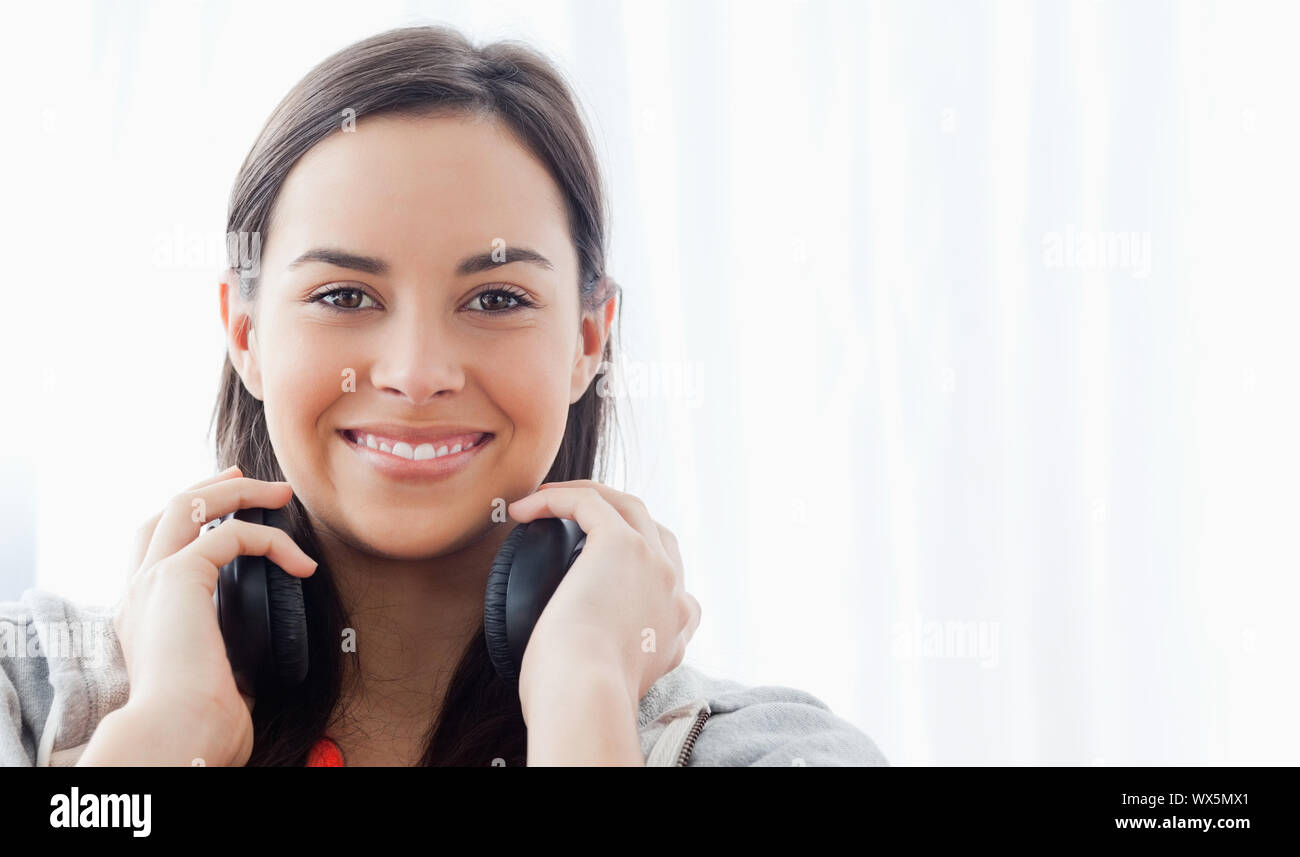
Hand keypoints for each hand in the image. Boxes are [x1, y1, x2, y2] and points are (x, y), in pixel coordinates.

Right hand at [103, 466, 316, 765]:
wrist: (177, 736)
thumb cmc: (198, 724)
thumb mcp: (217, 678)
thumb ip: (230, 655)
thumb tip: (257, 658)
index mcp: (143, 613)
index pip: (156, 544)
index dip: (193, 518)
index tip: (231, 509)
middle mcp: (139, 591)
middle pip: (168, 510)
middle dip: (214, 486)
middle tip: (253, 480)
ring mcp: (152, 580)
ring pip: (189, 503)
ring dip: (239, 491)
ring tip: (281, 494)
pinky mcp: (178, 577)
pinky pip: (231, 534)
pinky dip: (271, 540)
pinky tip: (299, 562)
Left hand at [507, 480, 700, 714]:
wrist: (586, 698)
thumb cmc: (580, 702)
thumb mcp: (614, 681)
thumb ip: (615, 661)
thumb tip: (579, 652)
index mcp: (679, 627)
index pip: (670, 579)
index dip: (641, 561)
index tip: (604, 566)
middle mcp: (675, 591)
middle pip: (655, 530)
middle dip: (619, 516)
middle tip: (575, 518)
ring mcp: (653, 563)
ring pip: (627, 505)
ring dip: (588, 495)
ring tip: (547, 499)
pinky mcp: (621, 543)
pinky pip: (590, 502)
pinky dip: (557, 498)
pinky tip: (526, 508)